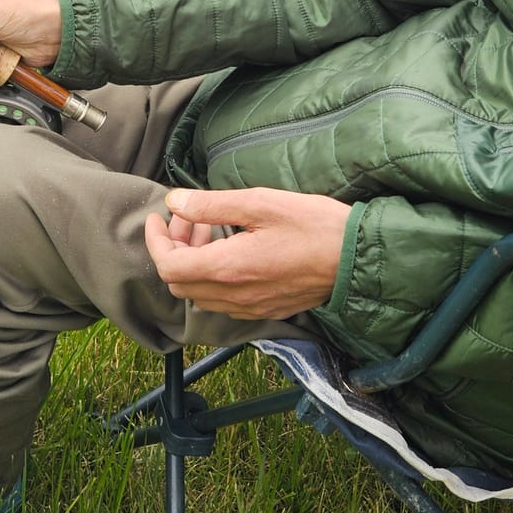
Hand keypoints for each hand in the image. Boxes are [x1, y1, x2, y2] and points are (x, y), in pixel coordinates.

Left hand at [144, 188, 350, 320]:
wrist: (357, 258)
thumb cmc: (313, 225)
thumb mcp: (261, 202)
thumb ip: (212, 204)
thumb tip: (175, 203)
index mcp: (229, 268)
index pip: (169, 266)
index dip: (155, 241)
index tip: (158, 217)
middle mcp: (235, 296)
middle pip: (179, 283)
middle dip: (173, 249)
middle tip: (187, 219)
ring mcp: (251, 308)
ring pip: (200, 293)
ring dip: (193, 262)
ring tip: (209, 230)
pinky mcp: (266, 310)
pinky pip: (224, 301)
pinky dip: (214, 276)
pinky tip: (231, 250)